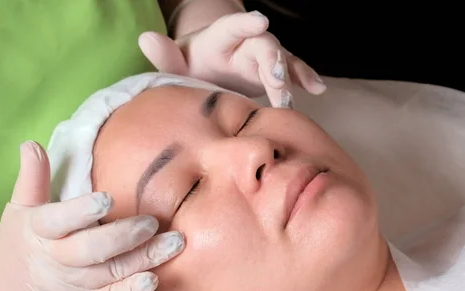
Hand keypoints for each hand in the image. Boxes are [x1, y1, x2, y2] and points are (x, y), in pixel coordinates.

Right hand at [0, 142, 183, 290]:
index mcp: (39, 232)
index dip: (81, 211)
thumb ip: (33, 179)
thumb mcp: (19, 212)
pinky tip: (154, 279)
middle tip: (153, 221)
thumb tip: (31, 144)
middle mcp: (58, 260)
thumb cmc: (18, 249)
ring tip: (175, 242)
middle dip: (124, 236)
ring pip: (112, 272)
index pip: (57, 221)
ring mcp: (75, 285)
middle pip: (92, 249)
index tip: (106, 199)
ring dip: (145, 258)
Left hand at [139, 11, 325, 107]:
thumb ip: (164, 55)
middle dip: (271, 60)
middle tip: (276, 78)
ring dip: (290, 76)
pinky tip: (319, 89)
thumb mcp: (176, 63)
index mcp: (219, 38)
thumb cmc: (190, 66)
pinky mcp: (273, 71)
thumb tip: (145, 38)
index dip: (245, 24)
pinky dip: (305, 79)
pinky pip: (293, 73)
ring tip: (292, 96)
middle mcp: (245, 43)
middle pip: (263, 45)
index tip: (260, 21)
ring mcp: (262, 57)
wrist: (209, 70)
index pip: (231, 27)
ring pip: (282, 60)